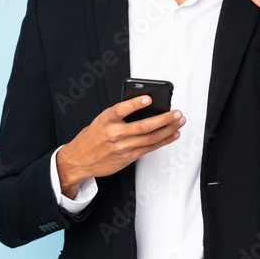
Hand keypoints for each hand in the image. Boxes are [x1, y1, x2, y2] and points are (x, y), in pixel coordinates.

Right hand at [56, 95, 185, 198]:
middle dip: (164, 119)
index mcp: (106, 120)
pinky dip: (164, 141)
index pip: (120, 110)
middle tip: (177, 112)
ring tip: (179, 121)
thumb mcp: (101, 120)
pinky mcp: (128, 157)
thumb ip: (119, 115)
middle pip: (144, 126)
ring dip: (168, 129)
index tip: (148, 98)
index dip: (135, 104)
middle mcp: (114, 134)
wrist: (79, 160)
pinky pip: (149, 148)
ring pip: (151, 138)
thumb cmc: (92, 137)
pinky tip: (173, 135)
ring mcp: (122, 147)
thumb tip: (145, 106)